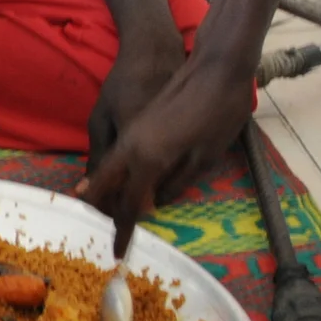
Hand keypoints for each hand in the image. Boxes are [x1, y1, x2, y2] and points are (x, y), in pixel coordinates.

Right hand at [78, 51, 250, 256]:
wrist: (216, 65)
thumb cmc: (218, 111)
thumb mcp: (205, 156)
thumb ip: (177, 183)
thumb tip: (156, 203)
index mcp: (147, 159)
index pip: (128, 204)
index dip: (123, 231)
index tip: (116, 254)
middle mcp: (129, 148)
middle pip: (103, 185)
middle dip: (102, 210)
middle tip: (106, 231)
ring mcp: (130, 134)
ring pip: (107, 169)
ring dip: (106, 192)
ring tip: (110, 211)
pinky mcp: (137, 125)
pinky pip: (116, 157)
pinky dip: (115, 175)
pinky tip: (124, 182)